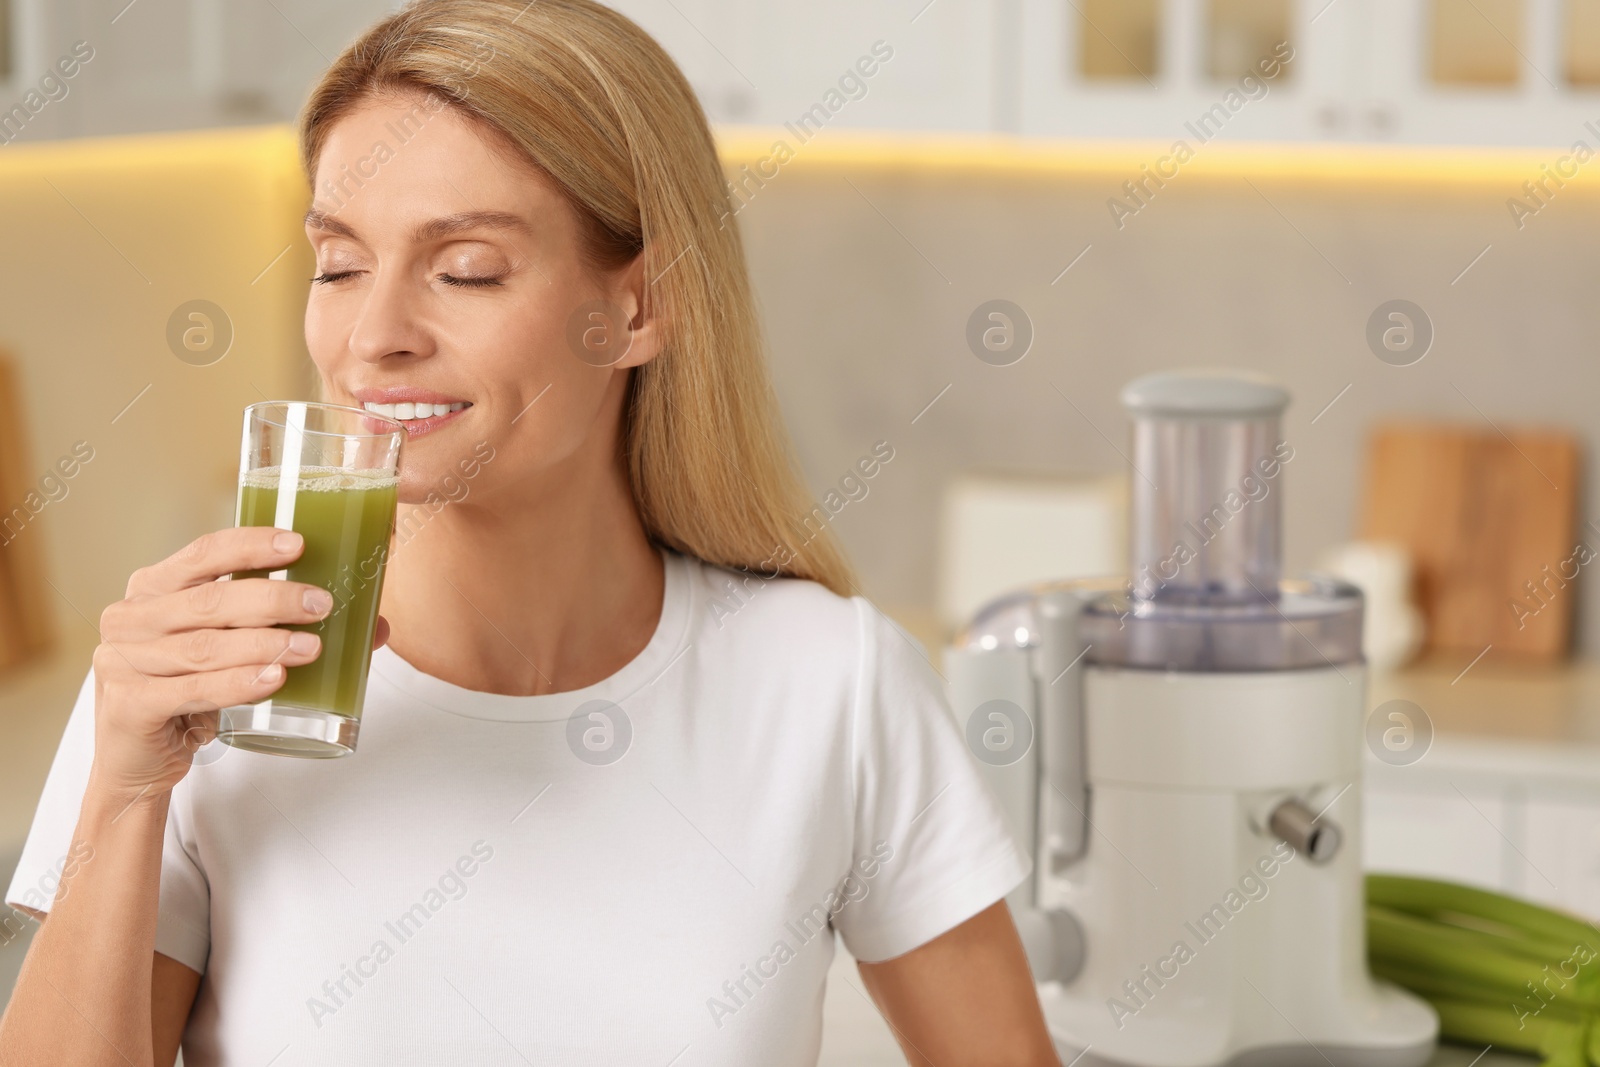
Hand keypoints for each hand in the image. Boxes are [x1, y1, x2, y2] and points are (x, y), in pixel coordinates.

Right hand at [90, 527, 335, 800]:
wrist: (138, 760)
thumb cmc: (189, 690)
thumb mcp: (228, 651)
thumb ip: (283, 629)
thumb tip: (376, 627)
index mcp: (153, 588)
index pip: (203, 553)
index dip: (250, 546)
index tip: (298, 544)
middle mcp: (131, 618)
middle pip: (210, 601)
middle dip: (272, 600)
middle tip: (321, 605)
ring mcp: (123, 662)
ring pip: (205, 647)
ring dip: (264, 645)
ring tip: (310, 647)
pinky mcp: (129, 706)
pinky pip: (191, 690)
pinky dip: (236, 684)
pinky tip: (272, 680)